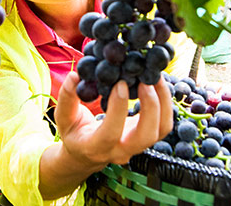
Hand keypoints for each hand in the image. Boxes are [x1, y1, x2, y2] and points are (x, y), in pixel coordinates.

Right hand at [54, 71, 173, 168]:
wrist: (87, 154)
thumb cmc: (75, 134)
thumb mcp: (64, 118)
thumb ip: (67, 99)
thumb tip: (75, 76)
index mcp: (96, 147)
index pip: (111, 132)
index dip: (118, 108)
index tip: (120, 83)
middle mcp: (121, 150)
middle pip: (146, 136)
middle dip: (151, 106)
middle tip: (146, 80)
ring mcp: (137, 147)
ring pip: (161, 130)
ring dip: (163, 102)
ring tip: (156, 77)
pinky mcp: (148, 138)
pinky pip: (164, 124)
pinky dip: (166, 103)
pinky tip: (157, 84)